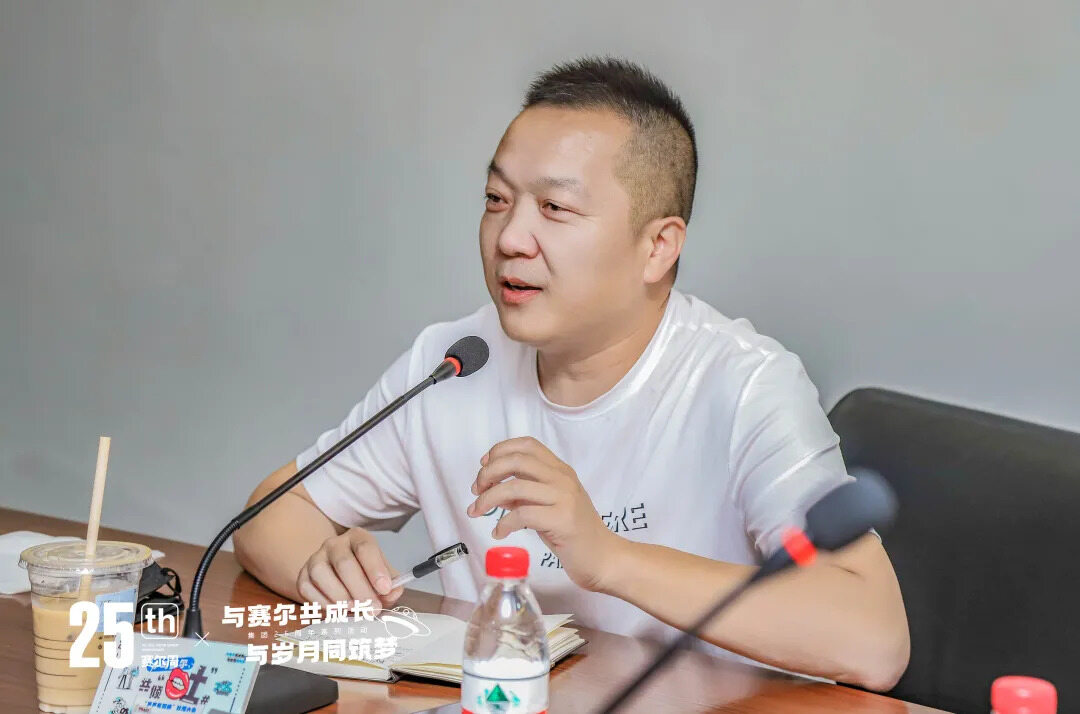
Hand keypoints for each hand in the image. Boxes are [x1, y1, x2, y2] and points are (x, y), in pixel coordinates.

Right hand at [297, 528, 403, 608]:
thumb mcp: (381, 572)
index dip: (376, 569)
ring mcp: (315, 559)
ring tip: (355, 610)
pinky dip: (324, 604)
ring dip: (340, 597)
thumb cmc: (363, 573)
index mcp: (357, 537)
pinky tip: (338, 612)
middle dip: (360, 590)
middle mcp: (334, 544)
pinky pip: (308, 589)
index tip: (386, 589)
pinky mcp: (302, 576)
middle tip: (372, 609)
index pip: (365, 548)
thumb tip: (394, 592)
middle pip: (344, 563)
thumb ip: (391, 582)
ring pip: (322, 574)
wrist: (336, 573)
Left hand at [466, 436, 621, 591]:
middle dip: (489, 472)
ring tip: (477, 511)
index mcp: (560, 470)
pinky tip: (498, 533)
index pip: (528, 445)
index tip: (484, 465)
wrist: (602, 558)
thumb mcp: (547, 506)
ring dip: (488, 498)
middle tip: (477, 489)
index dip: (500, 450)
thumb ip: (524, 495)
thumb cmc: (573, 534)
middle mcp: (563, 478)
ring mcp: (564, 497)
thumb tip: (492, 490)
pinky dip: (503, 523)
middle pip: (517, 460)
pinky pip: (522, 514)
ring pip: (515, 486)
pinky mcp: (562, 520)